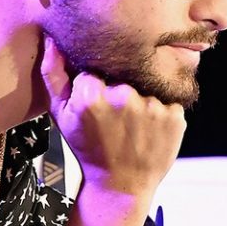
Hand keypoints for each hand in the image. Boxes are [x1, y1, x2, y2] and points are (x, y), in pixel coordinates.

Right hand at [41, 36, 185, 195]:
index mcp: (91, 94)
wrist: (120, 186)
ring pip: (146, 85)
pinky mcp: (174, 116)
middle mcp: (123, 96)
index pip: (97, 69)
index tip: (97, 104)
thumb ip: (53, 75)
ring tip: (135, 122)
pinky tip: (151, 127)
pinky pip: (168, 98)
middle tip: (118, 114)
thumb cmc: (88, 148)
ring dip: (142, 98)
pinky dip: (162, 109)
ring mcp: (151, 106)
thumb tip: (52, 39)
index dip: (97, 85)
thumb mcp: (61, 114)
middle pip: (123, 74)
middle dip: (120, 89)